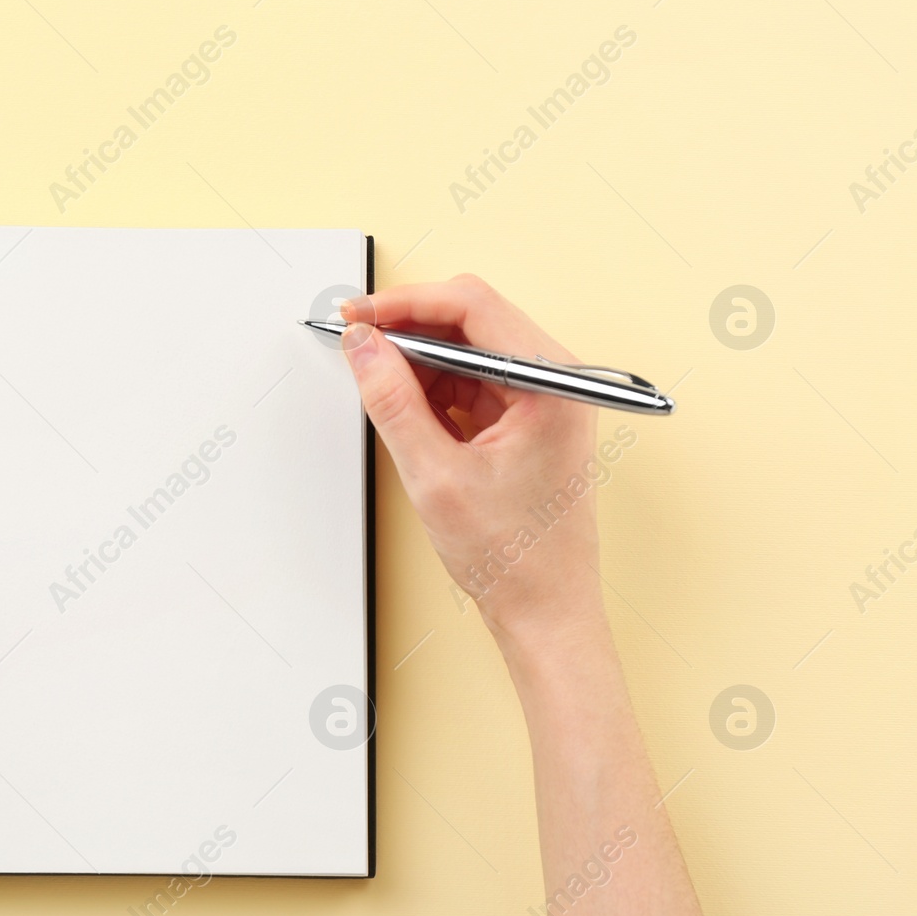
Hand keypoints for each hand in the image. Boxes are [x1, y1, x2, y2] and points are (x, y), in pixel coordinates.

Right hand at [340, 275, 604, 641]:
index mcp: (552, 385)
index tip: (358, 315)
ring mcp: (545, 399)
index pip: (472, 306)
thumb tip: (364, 347)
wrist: (545, 611)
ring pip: (469, 350)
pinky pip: (474, 382)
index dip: (405, 304)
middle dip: (409, 329)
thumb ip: (393, 402)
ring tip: (381, 389)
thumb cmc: (515, 558)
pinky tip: (409, 412)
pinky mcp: (529, 419)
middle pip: (472, 319)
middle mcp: (558, 382)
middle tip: (358, 344)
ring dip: (420, 362)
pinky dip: (436, 390)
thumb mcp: (435, 476)